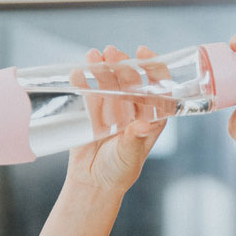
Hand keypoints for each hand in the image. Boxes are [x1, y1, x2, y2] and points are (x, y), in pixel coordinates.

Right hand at [64, 45, 170, 194]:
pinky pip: (88, 93)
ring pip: (109, 83)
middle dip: (122, 65)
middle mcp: (133, 109)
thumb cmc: (118, 172)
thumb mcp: (129, 156)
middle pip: (131, 81)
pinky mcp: (91, 112)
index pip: (158, 87)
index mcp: (151, 117)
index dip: (153, 68)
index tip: (143, 53)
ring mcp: (112, 109)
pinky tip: (78, 72)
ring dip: (102, 68)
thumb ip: (134, 140)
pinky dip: (83, 81)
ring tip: (93, 56)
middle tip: (112, 52)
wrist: (92, 183)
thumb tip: (142, 125)